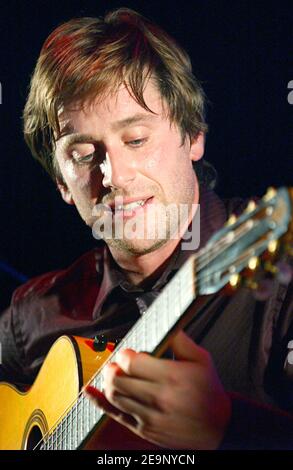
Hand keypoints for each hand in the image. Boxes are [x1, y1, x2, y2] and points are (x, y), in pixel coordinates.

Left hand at [85, 330, 231, 448]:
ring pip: (114, 395)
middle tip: (117, 362)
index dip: (125, 354)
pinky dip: (99, 402)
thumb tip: (167, 320)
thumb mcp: (202, 360)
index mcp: (172, 377)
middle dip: (113, 366)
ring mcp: (151, 416)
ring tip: (114, 373)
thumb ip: (181, 339)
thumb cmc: (209, 391)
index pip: (132, 363)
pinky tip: (89, 392)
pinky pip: (115, 415)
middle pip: (119, 378)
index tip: (128, 353)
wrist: (219, 428)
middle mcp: (160, 397)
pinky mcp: (145, 429)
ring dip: (108, 381)